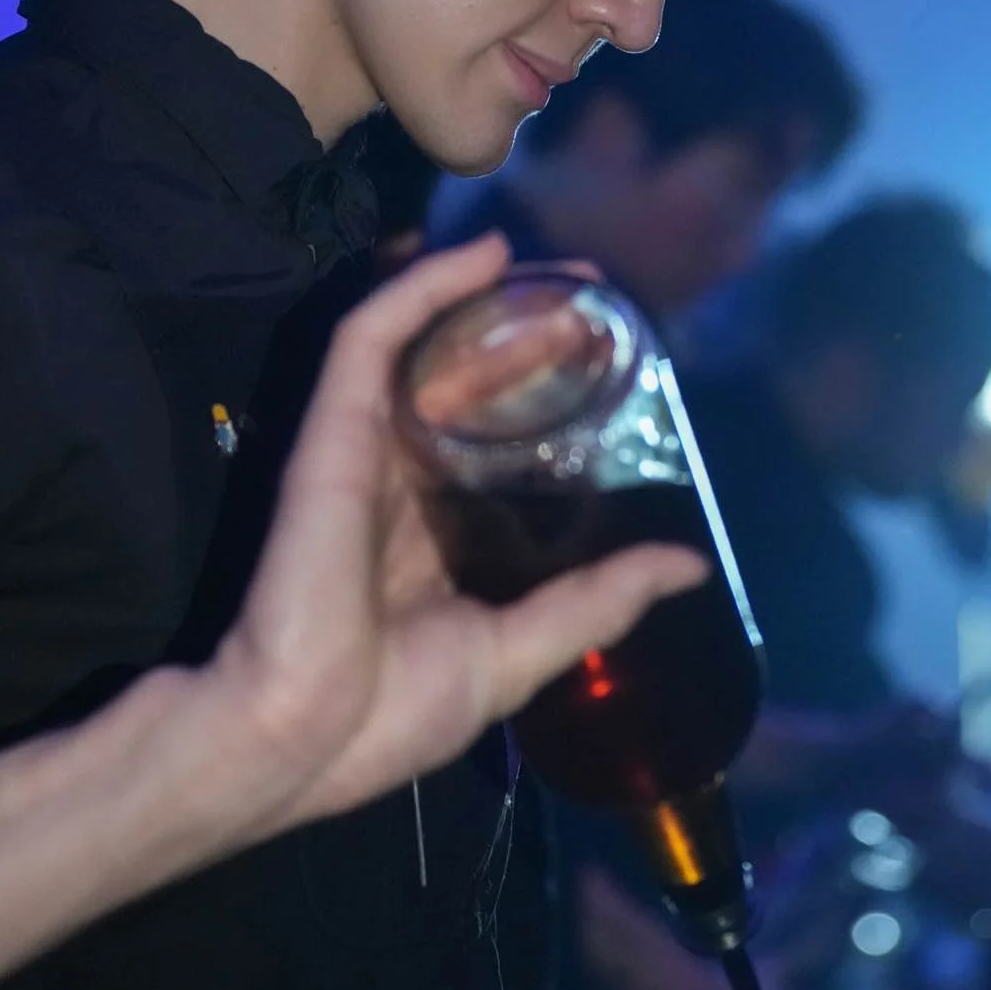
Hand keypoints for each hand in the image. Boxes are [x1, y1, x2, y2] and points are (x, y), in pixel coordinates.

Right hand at [203, 235, 706, 828]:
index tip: (605, 357)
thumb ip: (599, 600)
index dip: (544, 391)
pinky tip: (476, 255)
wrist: (299, 735)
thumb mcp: (522, 651)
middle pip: (466, 381)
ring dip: (481, 295)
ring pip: (422, 344)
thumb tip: (691, 569)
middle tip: (588, 297)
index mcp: (435, 534)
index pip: (494, 437)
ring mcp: (363, 447)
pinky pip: (370, 335)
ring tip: (547, 265)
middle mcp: (399, 479)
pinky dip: (420, 287)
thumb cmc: (391, 711)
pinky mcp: (331, 427)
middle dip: (525, 333)